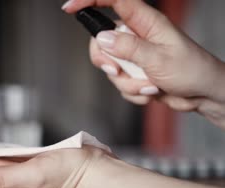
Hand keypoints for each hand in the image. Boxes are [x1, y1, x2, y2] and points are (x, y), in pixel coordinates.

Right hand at [62, 0, 224, 128]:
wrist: (203, 95)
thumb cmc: (192, 70)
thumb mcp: (159, 59)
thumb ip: (129, 48)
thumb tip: (102, 38)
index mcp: (146, 22)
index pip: (114, 2)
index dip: (90, 1)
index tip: (70, 8)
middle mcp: (137, 36)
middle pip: (101, 41)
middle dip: (106, 61)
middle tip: (116, 71)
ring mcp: (134, 55)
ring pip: (110, 66)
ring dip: (126, 82)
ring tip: (149, 85)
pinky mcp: (134, 73)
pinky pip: (119, 83)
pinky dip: (132, 91)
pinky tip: (151, 90)